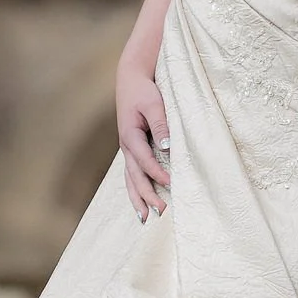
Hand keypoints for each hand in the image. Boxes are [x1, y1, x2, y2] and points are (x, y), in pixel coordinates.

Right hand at [115, 57, 171, 220]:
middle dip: (146, 195)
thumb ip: (161, 125)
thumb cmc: (145, 90)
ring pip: (131, 179)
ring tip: (145, 218)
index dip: (157, 173)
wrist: (131, 79)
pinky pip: (133, 174)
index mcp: (130, 135)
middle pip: (135, 176)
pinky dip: (136, 190)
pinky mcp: (133, 149)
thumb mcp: (154, 103)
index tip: (171, 183)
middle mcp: (126, 146)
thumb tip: (168, 147)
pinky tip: (142, 203)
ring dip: (138, 198)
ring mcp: (127, 149)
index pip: (144, 159)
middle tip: (160, 212)